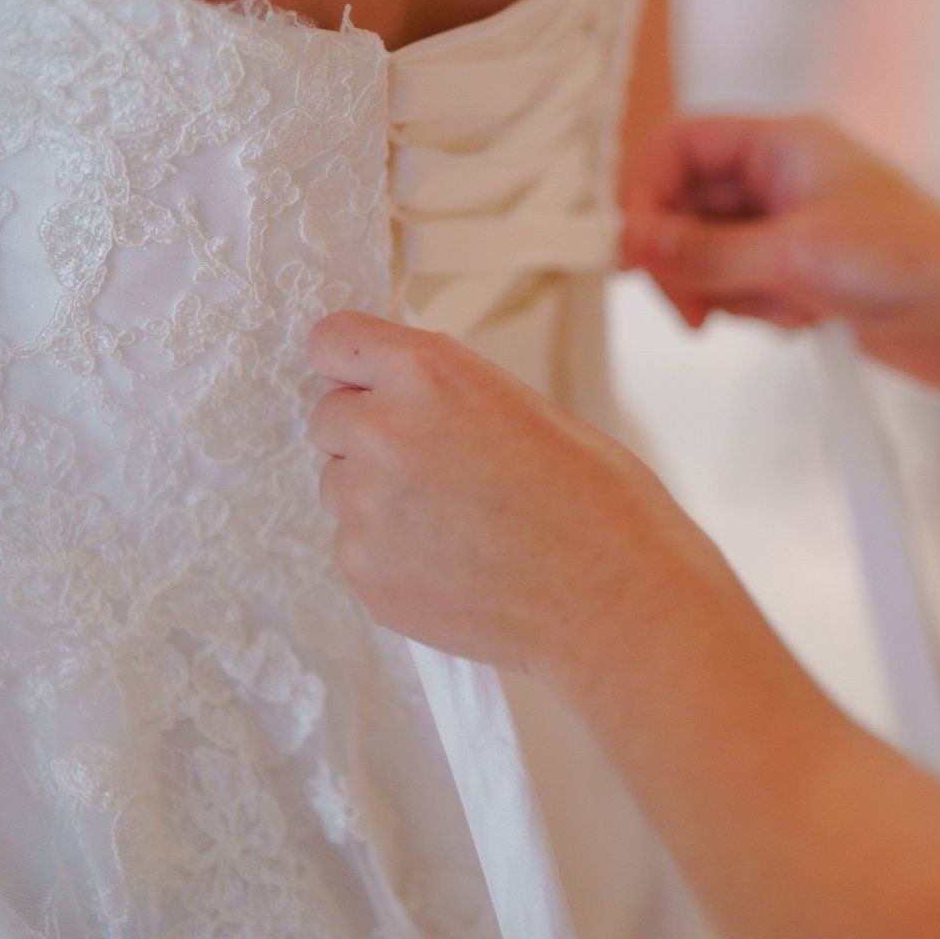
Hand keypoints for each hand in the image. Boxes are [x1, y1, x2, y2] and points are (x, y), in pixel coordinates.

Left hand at [305, 311, 750, 691]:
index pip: (331, 341)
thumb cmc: (593, 500)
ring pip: (338, 487)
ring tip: (455, 525)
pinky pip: (356, 547)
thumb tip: (391, 402)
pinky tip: (454, 566)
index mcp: (427, 373)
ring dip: (377, 498)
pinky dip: (391, 555)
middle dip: (365, 436)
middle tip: (432, 468)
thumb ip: (439, 396)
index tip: (359, 381)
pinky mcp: (363, 570)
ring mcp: (364, 506)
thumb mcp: (519, 406)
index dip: (347, 364)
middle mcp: (381, 430)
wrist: (612, 597)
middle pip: (327, 418)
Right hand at [621, 114, 939, 398]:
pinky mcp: (801, 274)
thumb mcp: (793, 255)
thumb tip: (630, 244)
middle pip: (684, 207)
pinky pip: (740, 290)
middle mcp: (780, 177)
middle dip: (682, 261)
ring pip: (708, 256)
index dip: (645, 194)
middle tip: (692, 312)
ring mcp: (789, 227)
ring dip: (725, 293)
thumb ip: (704, 251)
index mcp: (782, 141)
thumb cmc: (910, 261)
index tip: (635, 252)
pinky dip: (756, 312)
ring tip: (782, 311)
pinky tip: (804, 322)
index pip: (679, 146)